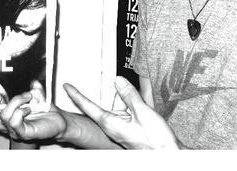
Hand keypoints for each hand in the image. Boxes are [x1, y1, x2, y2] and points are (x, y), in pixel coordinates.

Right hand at [0, 80, 65, 141]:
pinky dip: (21, 111)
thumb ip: (29, 88)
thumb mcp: (33, 94)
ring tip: (27, 97)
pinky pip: (14, 122)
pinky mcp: (22, 133)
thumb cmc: (43, 110)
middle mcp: (3, 123)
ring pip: (3, 115)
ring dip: (16, 101)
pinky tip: (29, 108)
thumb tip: (31, 82)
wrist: (58, 121)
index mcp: (0, 113)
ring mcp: (12, 129)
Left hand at [64, 76, 178, 148]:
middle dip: (113, 92)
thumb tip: (118, 80)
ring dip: (129, 95)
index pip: (88, 106)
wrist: (169, 155)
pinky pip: (131, 110)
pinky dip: (136, 99)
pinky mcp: (132, 128)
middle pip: (108, 102)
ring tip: (137, 82)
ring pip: (122, 104)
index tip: (66, 86)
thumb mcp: (143, 113)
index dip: (76, 95)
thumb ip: (129, 95)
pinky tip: (143, 89)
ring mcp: (123, 127)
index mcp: (110, 123)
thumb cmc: (156, 142)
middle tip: (114, 80)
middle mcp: (114, 126)